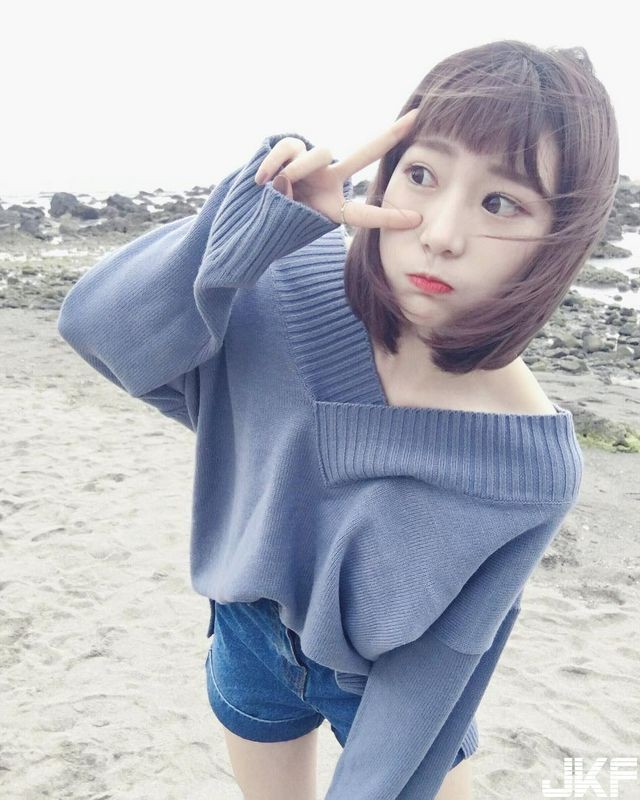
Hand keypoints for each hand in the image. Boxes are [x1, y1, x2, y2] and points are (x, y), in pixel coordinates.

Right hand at [254, 109, 422, 229]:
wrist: (246, 213)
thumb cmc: (271, 221)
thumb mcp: (287, 224)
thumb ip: (289, 205)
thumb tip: (283, 178)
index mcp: (333, 204)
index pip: (363, 212)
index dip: (388, 217)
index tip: (417, 219)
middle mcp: (327, 178)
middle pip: (363, 154)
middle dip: (390, 136)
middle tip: (416, 117)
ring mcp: (309, 161)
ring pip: (321, 153)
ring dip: (301, 170)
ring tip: (280, 188)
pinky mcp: (288, 147)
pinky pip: (289, 148)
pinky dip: (274, 164)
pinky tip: (262, 180)